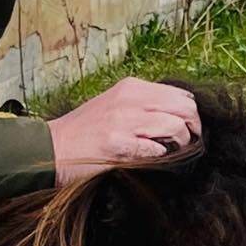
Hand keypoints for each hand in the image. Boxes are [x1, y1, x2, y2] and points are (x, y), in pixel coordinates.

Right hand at [47, 77, 200, 186]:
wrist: (51, 148)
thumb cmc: (85, 131)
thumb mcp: (115, 105)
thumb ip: (143, 105)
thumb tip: (180, 113)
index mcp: (131, 87)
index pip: (180, 93)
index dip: (191, 112)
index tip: (189, 127)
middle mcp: (129, 99)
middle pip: (184, 107)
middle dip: (194, 128)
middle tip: (190, 142)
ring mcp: (123, 121)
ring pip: (176, 126)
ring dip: (181, 143)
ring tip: (172, 151)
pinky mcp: (118, 144)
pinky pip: (156, 149)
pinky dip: (160, 155)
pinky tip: (151, 158)